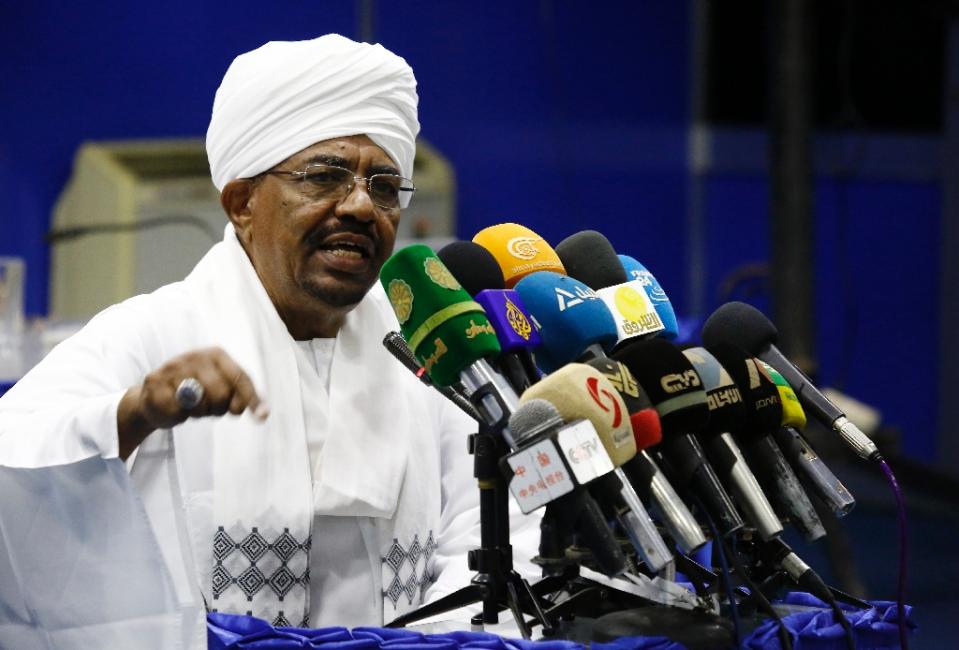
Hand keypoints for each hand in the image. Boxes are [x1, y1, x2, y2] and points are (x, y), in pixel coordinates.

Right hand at [117, 347, 267, 457]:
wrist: (156, 397)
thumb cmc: (198, 392)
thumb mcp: (224, 388)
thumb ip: (244, 397)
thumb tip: (263, 415)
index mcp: (216, 354)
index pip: (240, 378)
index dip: (250, 399)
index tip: (261, 417)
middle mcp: (194, 356)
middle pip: (220, 393)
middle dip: (219, 409)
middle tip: (212, 409)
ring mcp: (172, 367)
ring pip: (199, 405)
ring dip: (199, 413)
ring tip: (192, 406)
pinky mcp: (154, 383)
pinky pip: (176, 412)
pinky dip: (178, 417)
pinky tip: (174, 408)